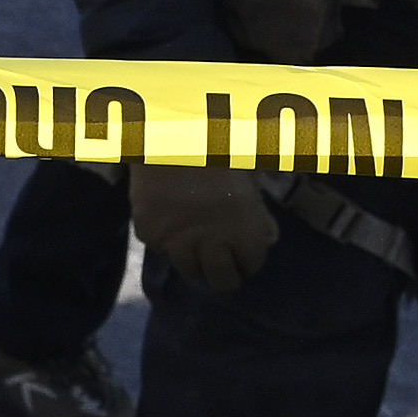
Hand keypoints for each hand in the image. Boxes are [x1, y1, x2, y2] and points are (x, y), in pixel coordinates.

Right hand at [127, 162, 280, 294]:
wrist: (169, 135)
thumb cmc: (219, 152)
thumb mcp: (248, 182)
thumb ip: (259, 215)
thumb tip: (268, 239)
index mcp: (244, 229)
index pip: (251, 265)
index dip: (249, 261)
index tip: (243, 256)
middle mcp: (212, 243)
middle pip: (222, 280)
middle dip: (225, 276)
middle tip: (221, 267)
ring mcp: (178, 241)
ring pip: (189, 270)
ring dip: (194, 262)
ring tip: (194, 250)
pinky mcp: (149, 234)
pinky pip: (159, 248)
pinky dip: (165, 242)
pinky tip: (169, 226)